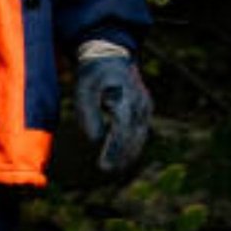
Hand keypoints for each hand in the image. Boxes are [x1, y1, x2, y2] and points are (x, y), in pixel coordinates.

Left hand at [75, 50, 151, 173]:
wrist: (111, 57)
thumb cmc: (94, 75)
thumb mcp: (84, 91)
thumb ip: (88, 115)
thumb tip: (95, 141)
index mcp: (125, 99)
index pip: (121, 131)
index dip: (113, 150)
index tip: (103, 166)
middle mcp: (140, 104)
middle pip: (134, 137)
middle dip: (122, 157)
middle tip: (107, 173)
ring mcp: (145, 106)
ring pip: (140, 136)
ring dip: (129, 155)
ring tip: (114, 171)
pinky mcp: (144, 109)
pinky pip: (141, 132)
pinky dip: (133, 146)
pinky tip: (122, 159)